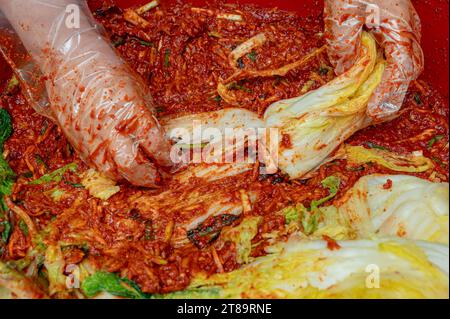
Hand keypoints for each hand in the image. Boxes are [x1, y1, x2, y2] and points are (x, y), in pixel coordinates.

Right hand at [0, 0, 172, 186]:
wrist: (72, 63)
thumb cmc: (110, 73)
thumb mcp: (139, 92)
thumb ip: (148, 119)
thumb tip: (160, 142)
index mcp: (132, 114)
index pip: (155, 146)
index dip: (168, 158)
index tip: (176, 163)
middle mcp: (111, 131)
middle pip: (133, 167)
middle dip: (150, 177)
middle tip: (160, 178)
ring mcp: (91, 139)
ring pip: (114, 172)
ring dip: (131, 178)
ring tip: (142, 174)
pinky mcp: (77, 143)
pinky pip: (97, 166)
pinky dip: (112, 170)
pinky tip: (122, 167)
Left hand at [324, 0, 423, 119]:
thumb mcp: (342, 17)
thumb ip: (345, 47)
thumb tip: (347, 72)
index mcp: (398, 27)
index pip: (402, 68)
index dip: (390, 93)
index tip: (376, 112)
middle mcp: (407, 30)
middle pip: (408, 71)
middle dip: (392, 94)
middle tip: (373, 113)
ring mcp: (404, 29)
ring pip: (405, 64)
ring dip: (390, 85)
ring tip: (372, 103)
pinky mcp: (396, 28)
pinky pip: (397, 56)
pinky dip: (387, 73)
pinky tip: (372, 81)